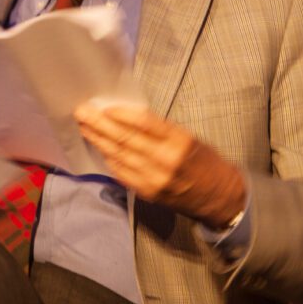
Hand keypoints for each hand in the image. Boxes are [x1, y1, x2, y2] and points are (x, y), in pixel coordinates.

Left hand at [74, 102, 245, 228]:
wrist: (220, 197)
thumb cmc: (204, 160)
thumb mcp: (187, 137)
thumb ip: (160, 130)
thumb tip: (127, 117)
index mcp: (179, 141)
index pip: (144, 123)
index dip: (121, 114)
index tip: (104, 106)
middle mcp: (165, 161)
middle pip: (126, 139)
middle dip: (100, 125)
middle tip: (82, 112)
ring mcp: (154, 180)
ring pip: (119, 156)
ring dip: (99, 141)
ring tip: (84, 127)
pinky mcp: (147, 193)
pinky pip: (122, 173)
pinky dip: (109, 159)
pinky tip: (99, 148)